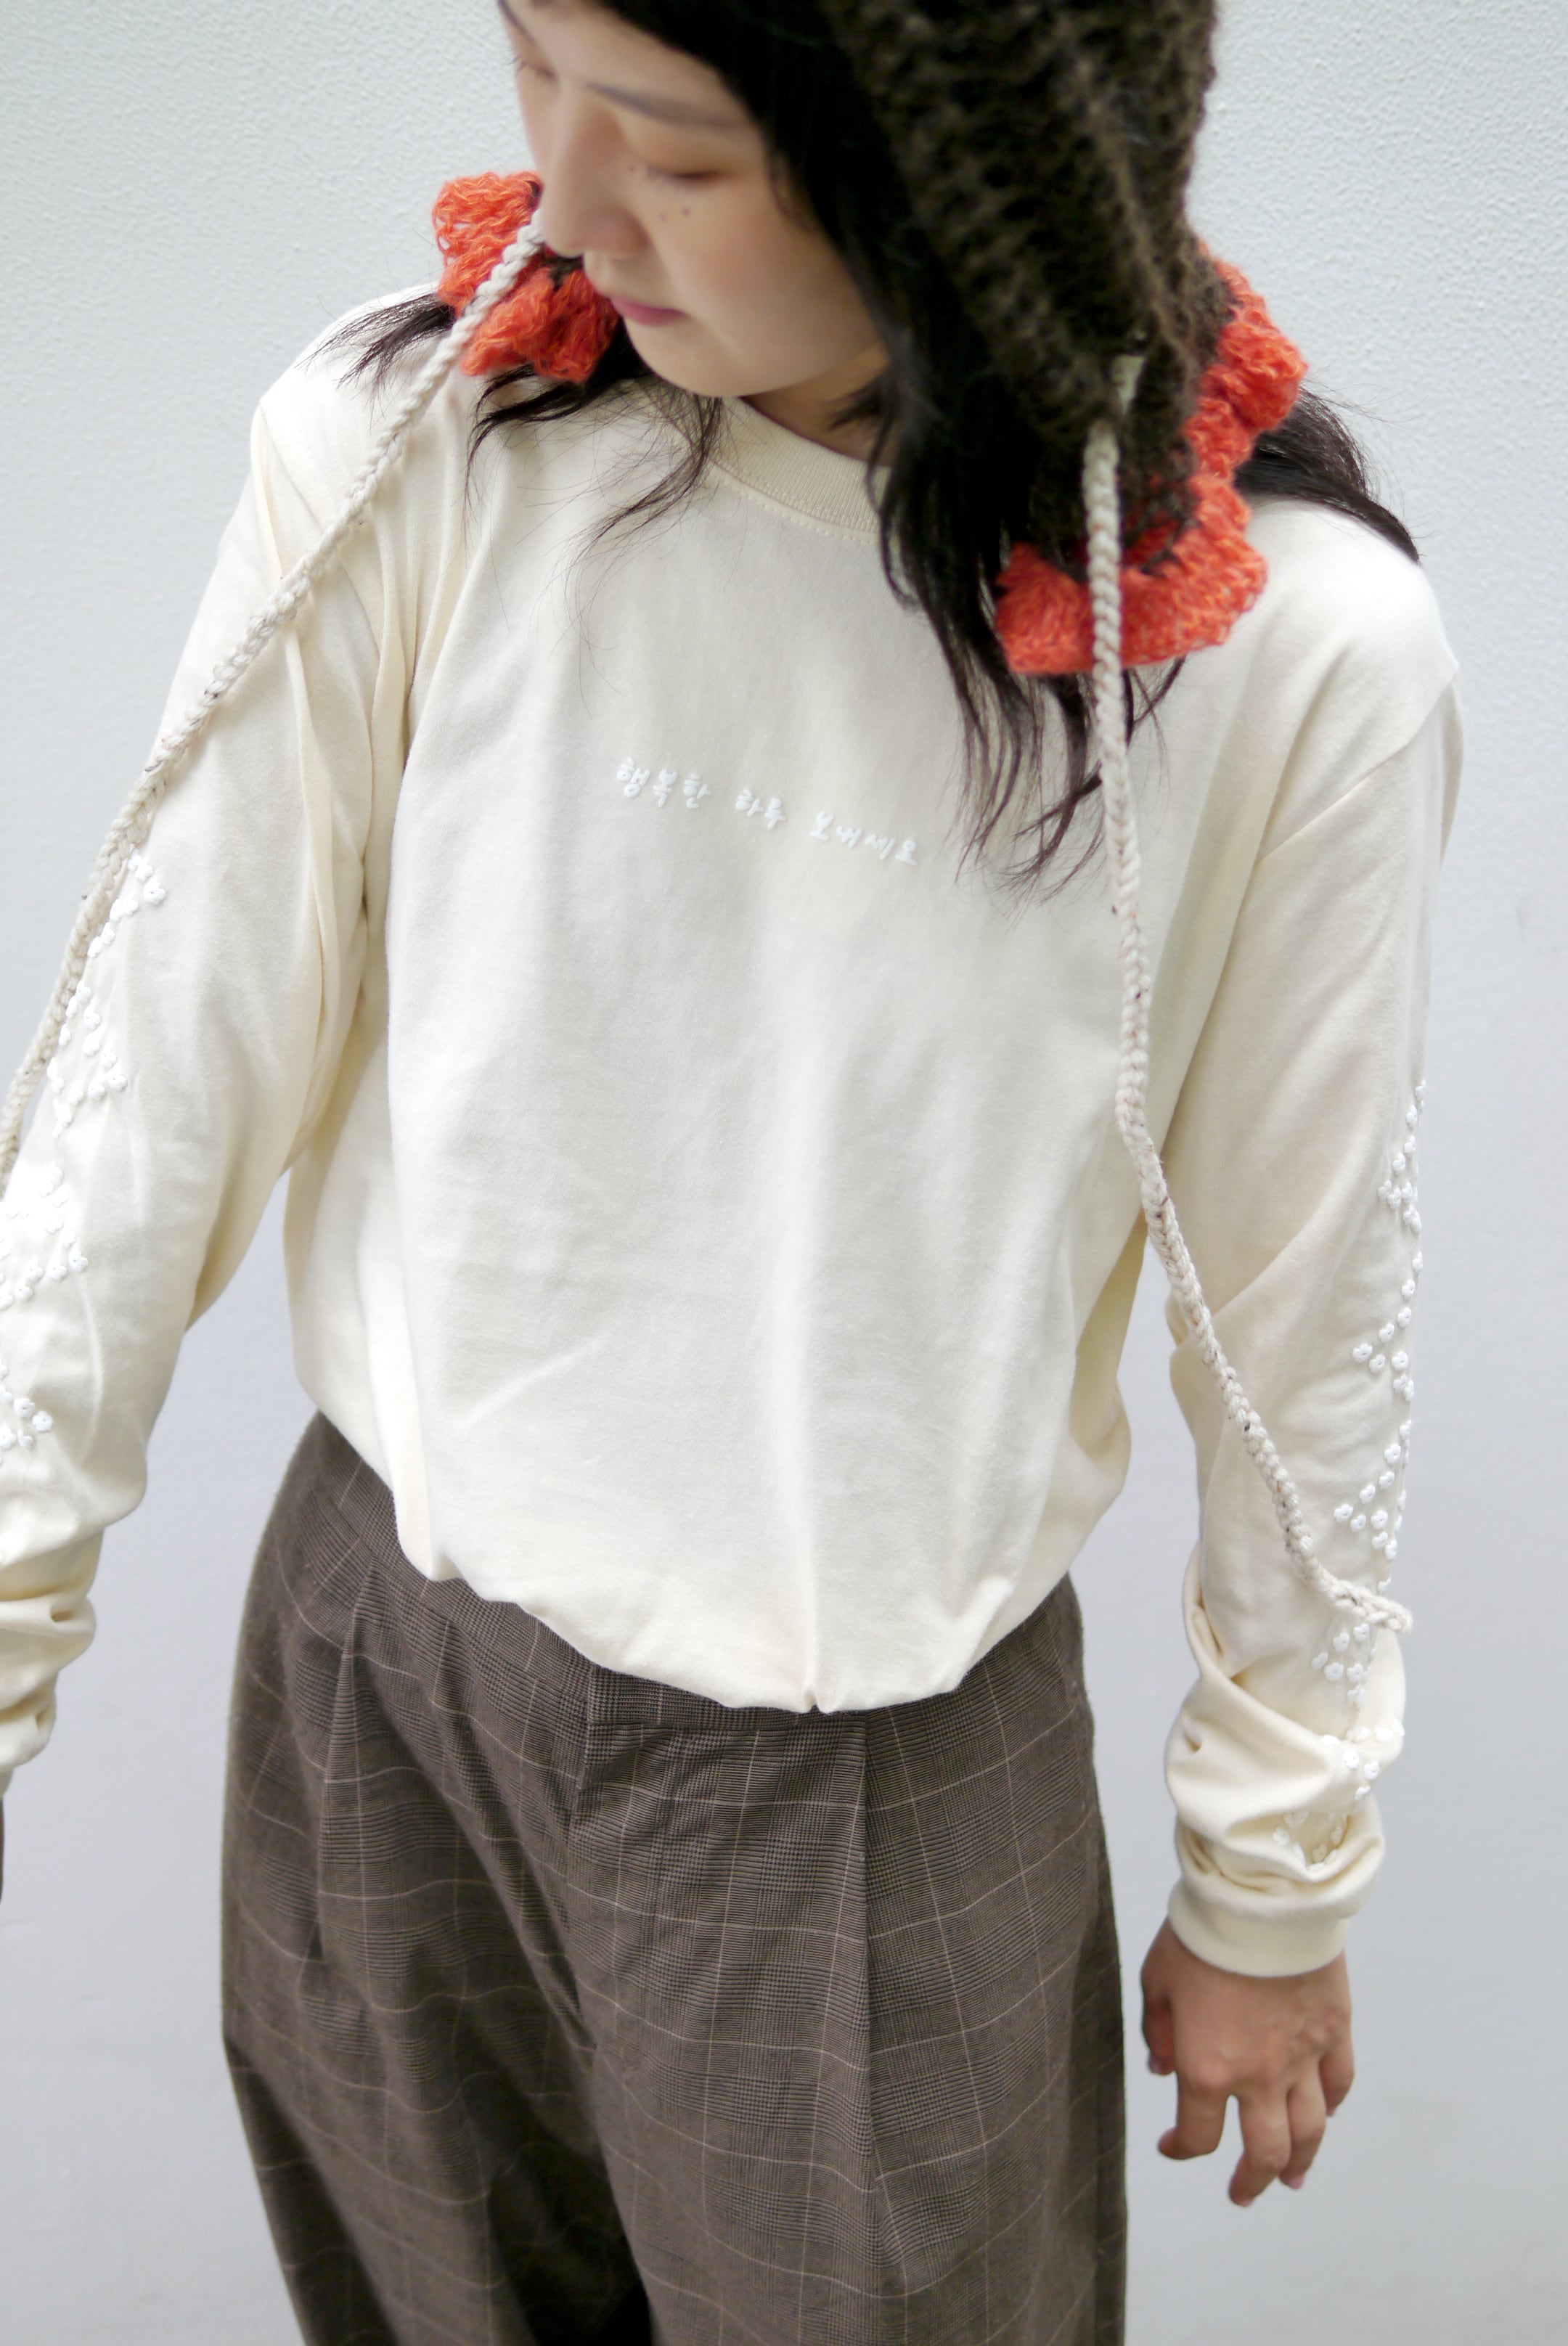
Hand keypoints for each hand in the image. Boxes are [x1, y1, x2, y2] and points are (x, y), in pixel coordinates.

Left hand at [1139, 1918, 1353, 2204]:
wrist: (1261, 1896)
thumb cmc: (1201, 1933)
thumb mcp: (1157, 1979)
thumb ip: (1158, 2030)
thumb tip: (1161, 2067)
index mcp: (1208, 2067)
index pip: (1198, 2135)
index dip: (1181, 2149)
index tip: (1172, 2145)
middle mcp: (1259, 2075)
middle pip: (1263, 2153)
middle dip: (1251, 2182)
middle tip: (1243, 2193)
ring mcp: (1303, 2056)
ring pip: (1309, 2131)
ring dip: (1300, 2162)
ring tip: (1291, 2178)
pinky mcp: (1334, 2030)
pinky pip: (1339, 2083)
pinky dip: (1331, 2105)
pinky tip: (1323, 2115)